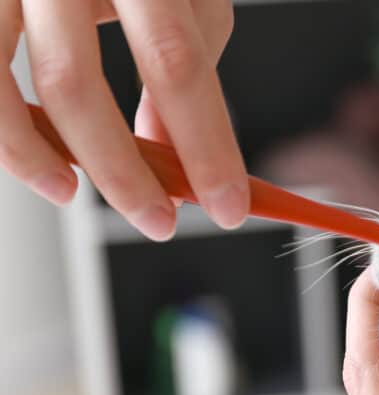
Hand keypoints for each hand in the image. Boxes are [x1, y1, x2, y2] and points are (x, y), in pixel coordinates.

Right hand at [1, 0, 247, 239]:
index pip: (176, 65)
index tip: (230, 204)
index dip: (206, 145)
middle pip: (77, 85)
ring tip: (76, 195)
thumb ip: (186, 66)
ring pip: (6, 86)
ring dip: (42, 159)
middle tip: (160, 221)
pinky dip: (3, 133)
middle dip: (123, 173)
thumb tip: (177, 156)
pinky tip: (36, 163)